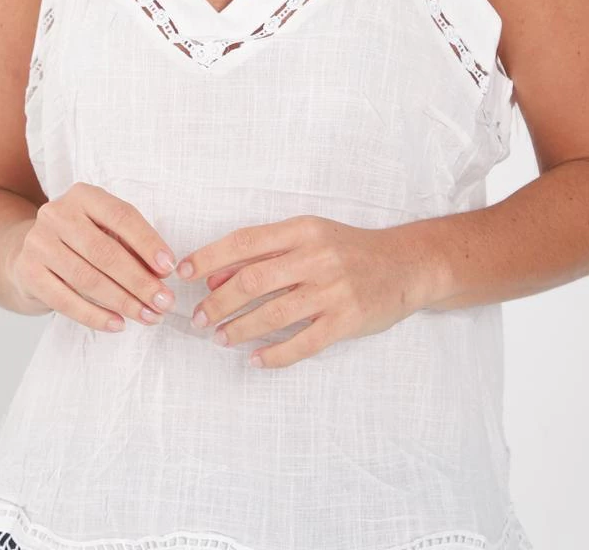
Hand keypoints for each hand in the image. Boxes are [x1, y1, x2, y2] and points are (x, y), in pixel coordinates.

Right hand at [8, 181, 177, 332]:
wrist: (25, 251)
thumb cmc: (79, 240)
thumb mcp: (103, 229)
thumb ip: (131, 245)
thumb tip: (161, 272)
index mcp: (83, 195)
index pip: (122, 216)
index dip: (148, 243)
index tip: (170, 268)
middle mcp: (57, 214)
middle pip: (106, 252)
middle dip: (140, 281)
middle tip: (164, 302)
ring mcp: (39, 243)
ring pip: (88, 278)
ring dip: (123, 302)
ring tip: (148, 316)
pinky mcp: (28, 272)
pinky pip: (65, 300)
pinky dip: (95, 316)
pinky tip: (118, 324)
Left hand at [177, 215, 439, 368]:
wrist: (405, 264)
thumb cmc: (348, 248)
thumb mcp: (309, 237)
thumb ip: (266, 253)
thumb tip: (216, 275)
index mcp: (302, 230)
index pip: (245, 242)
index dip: (209, 258)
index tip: (183, 274)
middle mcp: (316, 257)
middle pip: (252, 282)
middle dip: (217, 303)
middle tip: (198, 318)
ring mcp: (332, 290)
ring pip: (272, 314)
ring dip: (238, 329)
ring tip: (218, 338)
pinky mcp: (346, 321)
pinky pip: (302, 344)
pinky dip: (274, 355)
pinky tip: (255, 359)